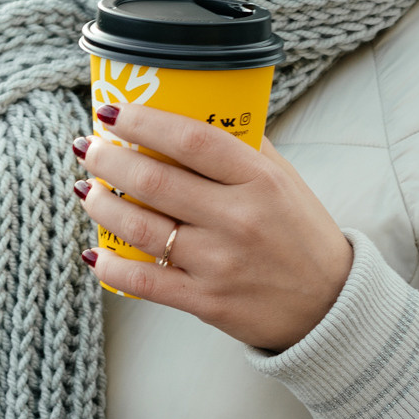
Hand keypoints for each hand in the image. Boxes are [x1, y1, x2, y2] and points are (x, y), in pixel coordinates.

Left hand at [73, 102, 352, 351]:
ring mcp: (219, 263)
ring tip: (88, 190)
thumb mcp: (284, 181)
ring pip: (140, 227)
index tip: (111, 112)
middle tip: (89, 148)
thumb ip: (244, 147)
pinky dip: (112, 265)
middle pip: (154, 180)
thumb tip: (193, 112)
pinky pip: (145, 281)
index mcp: (260, 181)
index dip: (144, 122)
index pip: (192, 140)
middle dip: (109, 160)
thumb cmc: (301, 234)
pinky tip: (97, 251)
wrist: (329, 306)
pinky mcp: (206, 301)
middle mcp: (238, 219)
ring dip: (102, 205)